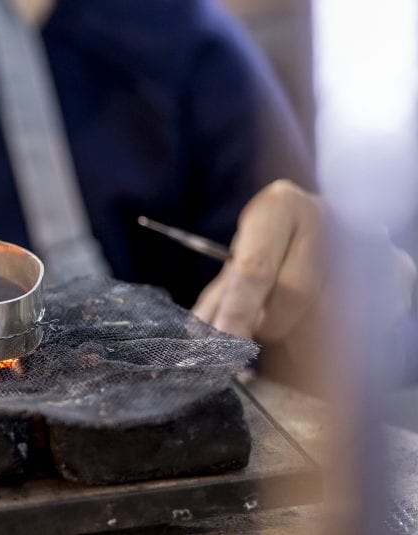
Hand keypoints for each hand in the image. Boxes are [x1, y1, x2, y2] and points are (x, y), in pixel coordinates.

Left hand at [192, 179, 415, 342]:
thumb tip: (201, 336)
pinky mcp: (399, 270)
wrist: (326, 234)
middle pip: (295, 293)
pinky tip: (328, 331)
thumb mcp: (239, 266)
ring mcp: (367, 239)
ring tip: (290, 333)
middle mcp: (327, 215)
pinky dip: (343, 340)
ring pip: (332, 312)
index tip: (224, 343)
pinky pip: (368, 323)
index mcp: (279, 205)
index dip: (237, 312)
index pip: (254, 268)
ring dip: (305, 338)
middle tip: (259, 335)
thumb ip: (219, 301)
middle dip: (272, 326)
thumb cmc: (271, 251)